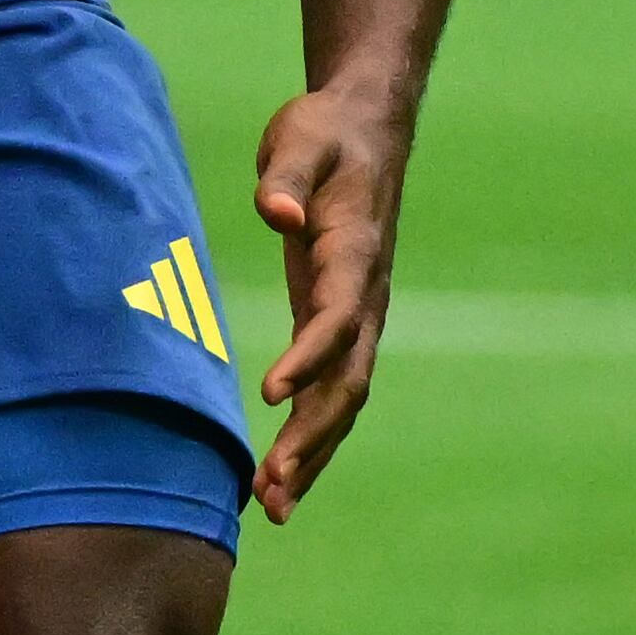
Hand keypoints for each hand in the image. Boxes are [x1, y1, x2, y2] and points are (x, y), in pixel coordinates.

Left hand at [250, 80, 413, 518]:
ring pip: (342, 398)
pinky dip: (307, 432)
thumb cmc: (325, 133)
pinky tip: (274, 472)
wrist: (364, 129)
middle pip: (345, 381)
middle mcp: (363, 297)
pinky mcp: (336, 319)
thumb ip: (290, 174)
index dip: (308, 357)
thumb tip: (279, 210)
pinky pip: (328, 387)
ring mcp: (355, 314)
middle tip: (273, 488)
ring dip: (312, 453)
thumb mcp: (302, 140)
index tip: (272, 393)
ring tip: (271, 505)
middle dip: (312, 438)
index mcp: (355, 255)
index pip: (335, 318)